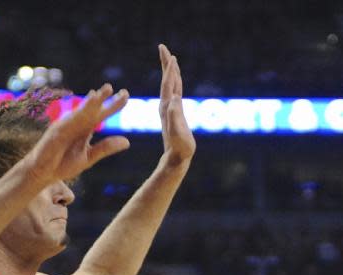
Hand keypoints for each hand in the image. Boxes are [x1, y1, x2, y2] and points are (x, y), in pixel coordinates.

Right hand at [24, 85, 129, 187]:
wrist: (43, 173)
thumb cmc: (63, 164)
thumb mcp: (89, 157)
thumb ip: (106, 148)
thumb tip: (127, 142)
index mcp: (86, 129)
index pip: (102, 114)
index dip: (113, 105)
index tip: (126, 95)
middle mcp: (77, 123)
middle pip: (93, 108)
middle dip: (104, 98)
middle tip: (117, 88)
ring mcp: (66, 125)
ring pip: (82, 111)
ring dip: (92, 101)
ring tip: (103, 91)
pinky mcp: (57, 131)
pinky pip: (69, 120)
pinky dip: (77, 112)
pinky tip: (85, 106)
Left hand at [158, 44, 195, 166]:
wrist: (176, 159)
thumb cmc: (180, 148)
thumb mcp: (178, 133)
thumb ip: (175, 117)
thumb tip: (173, 100)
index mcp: (168, 107)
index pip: (169, 84)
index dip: (170, 70)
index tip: (171, 55)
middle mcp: (167, 106)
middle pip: (167, 80)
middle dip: (166, 64)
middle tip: (162, 47)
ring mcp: (169, 109)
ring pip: (170, 85)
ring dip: (170, 71)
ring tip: (170, 60)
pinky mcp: (173, 114)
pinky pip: (173, 93)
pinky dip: (174, 83)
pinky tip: (175, 81)